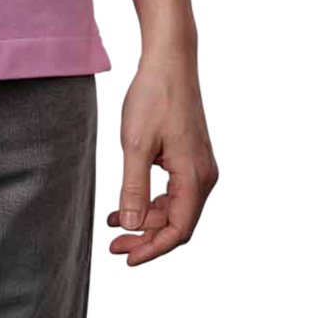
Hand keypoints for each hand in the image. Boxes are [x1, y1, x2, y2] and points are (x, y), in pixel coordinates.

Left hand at [107, 45, 218, 267]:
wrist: (169, 61)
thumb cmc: (155, 96)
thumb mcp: (137, 144)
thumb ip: (134, 188)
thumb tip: (130, 225)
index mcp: (194, 177)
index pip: (177, 229)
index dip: (152, 248)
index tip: (127, 256)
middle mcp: (203, 175)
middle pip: (176, 221)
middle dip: (145, 235)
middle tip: (114, 242)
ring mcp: (199, 166)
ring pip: (174, 206)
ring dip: (146, 217)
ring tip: (114, 223)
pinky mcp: (191, 156)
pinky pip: (174, 189)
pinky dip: (152, 199)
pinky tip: (129, 201)